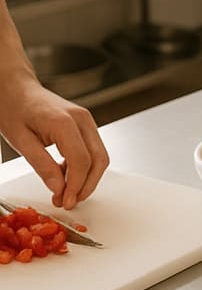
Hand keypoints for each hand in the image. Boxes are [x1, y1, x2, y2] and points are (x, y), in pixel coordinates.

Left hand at [0, 75, 108, 208]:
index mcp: (64, 122)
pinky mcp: (86, 125)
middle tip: (70, 201)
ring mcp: (87, 121)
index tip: (67, 201)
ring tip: (68, 192)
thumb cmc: (13, 108)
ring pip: (100, 157)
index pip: (81, 161)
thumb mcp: (20, 140)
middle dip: (87, 185)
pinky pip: (93, 151)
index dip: (76, 185)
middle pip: (98, 160)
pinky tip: (67, 176)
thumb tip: (59, 188)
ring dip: (87, 178)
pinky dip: (84, 168)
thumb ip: (42, 165)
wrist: (15, 88)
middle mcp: (82, 120)